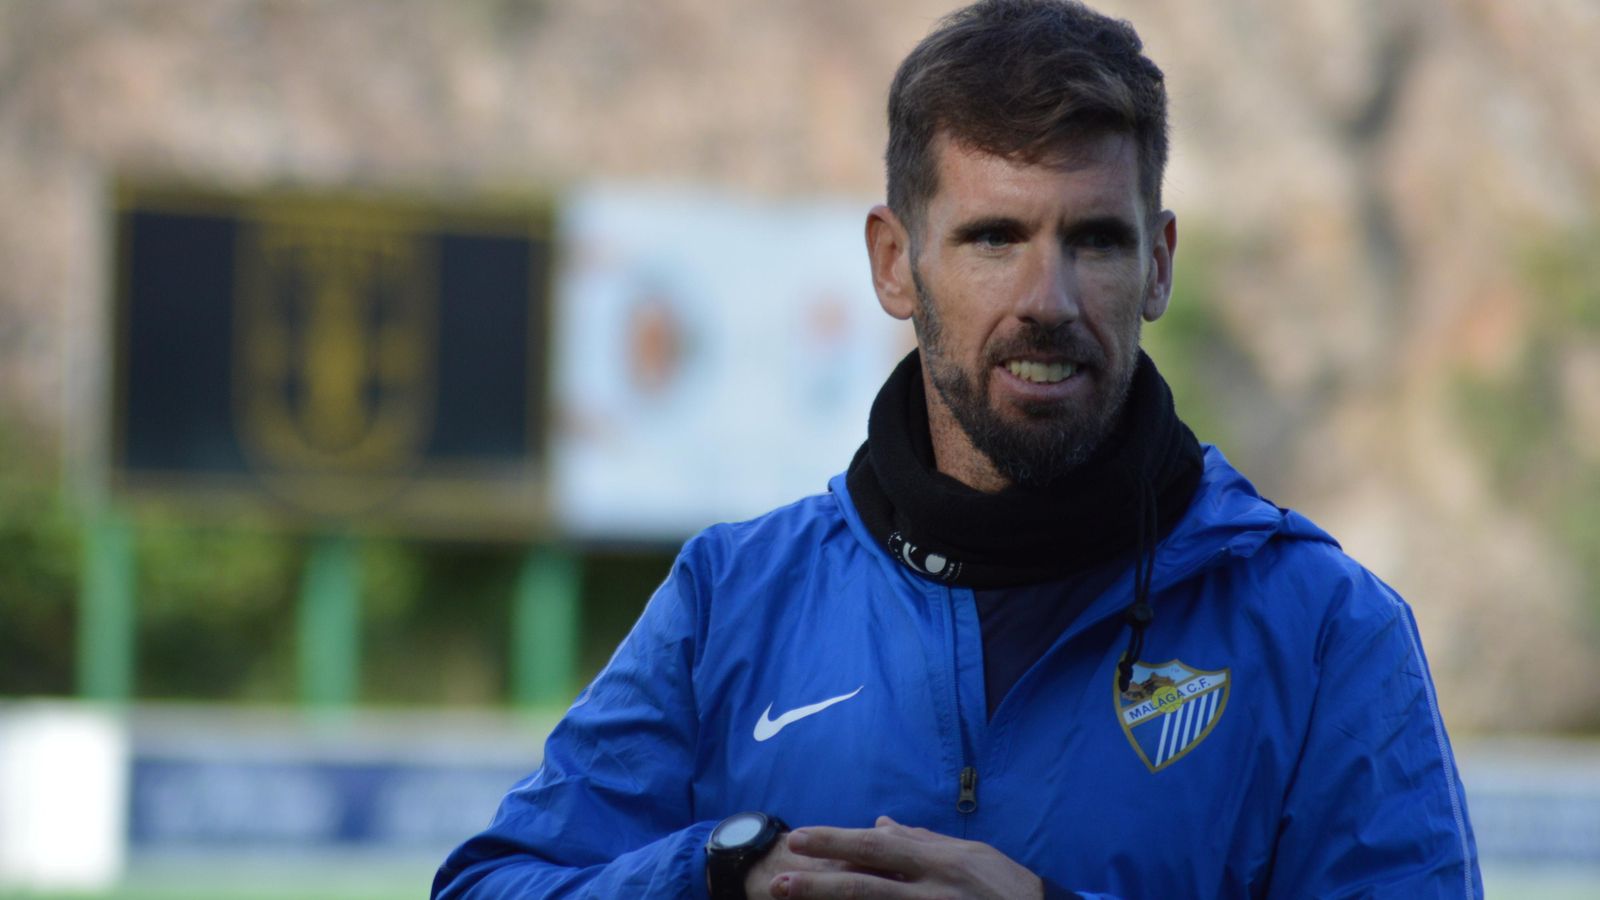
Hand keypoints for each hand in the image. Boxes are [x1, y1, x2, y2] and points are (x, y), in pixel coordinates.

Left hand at [762, 816, 1043, 898]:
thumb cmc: (1006, 888)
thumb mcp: (971, 855)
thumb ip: (923, 841)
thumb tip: (880, 822)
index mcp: (939, 861)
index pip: (878, 846)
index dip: (835, 841)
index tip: (798, 840)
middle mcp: (933, 890)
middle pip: (866, 884)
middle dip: (819, 882)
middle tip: (779, 879)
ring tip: (791, 899)